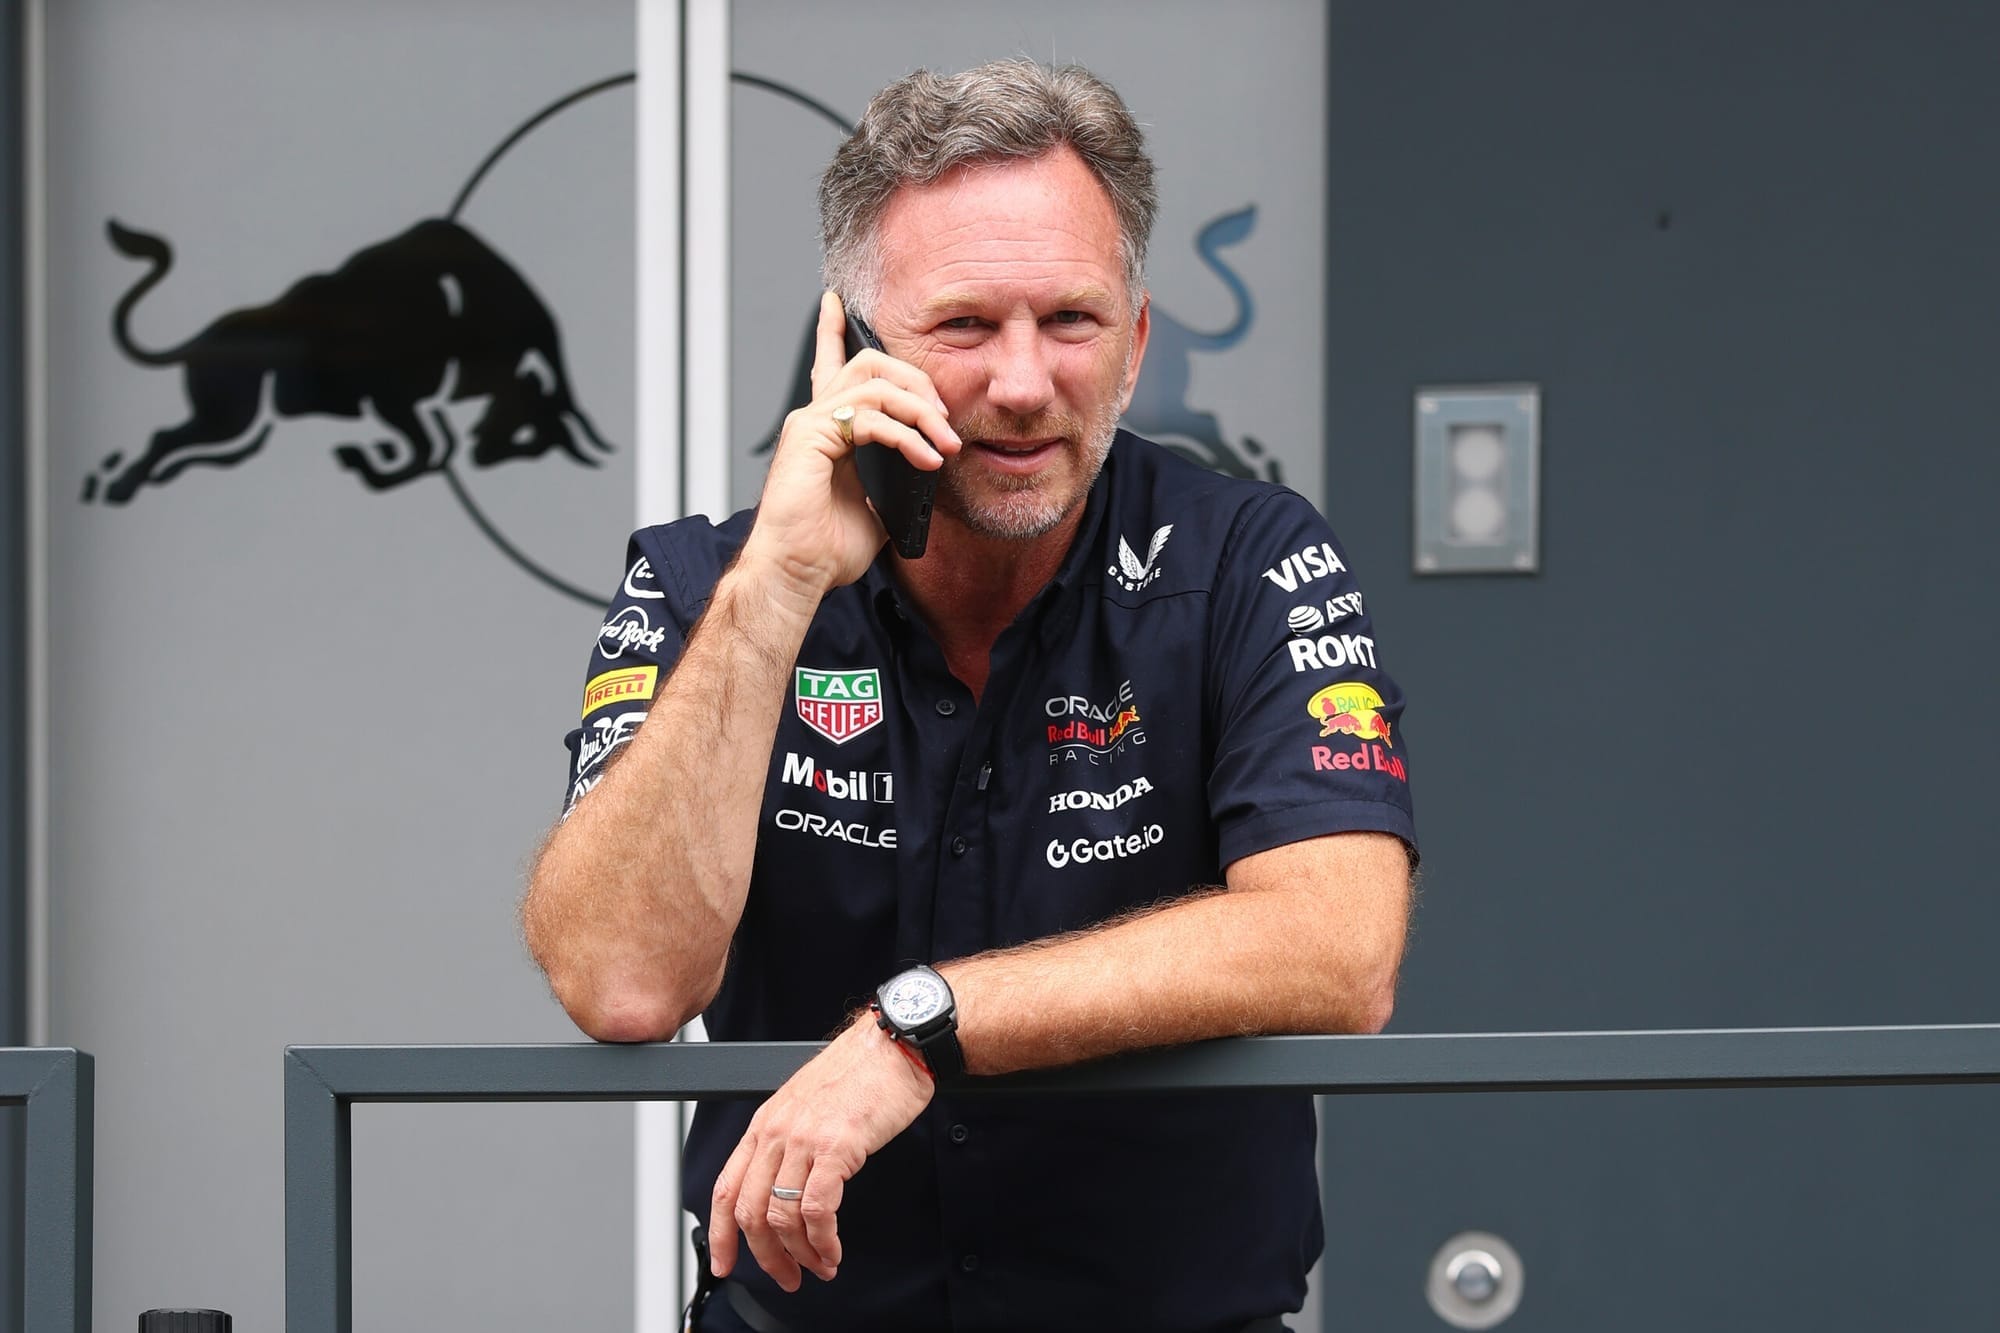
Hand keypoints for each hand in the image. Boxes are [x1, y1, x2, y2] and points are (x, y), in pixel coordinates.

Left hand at [708, 1014, 934, 1290]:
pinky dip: (823, 1240)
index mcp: (765, 1124)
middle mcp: (777, 1132)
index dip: (720, 1234)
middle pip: (751, 1212)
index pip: (726, 1188)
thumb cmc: (860, 1072)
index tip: (724, 1263)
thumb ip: (790, 1141)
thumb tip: (786, 1187)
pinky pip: (818, 1208)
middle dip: (767, 1257)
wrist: (894, 1044)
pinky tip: (834, 1249)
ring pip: (782, 1216)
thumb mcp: (807, 1104)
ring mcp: (804, 1139)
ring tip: (821, 1265)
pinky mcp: (837, 1146)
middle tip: (788, 1276)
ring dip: (801, 1253)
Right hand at [738, 291, 961, 600]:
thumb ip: (893, 480)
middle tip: (945, 419)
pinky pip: (870, 417)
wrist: (797, 574)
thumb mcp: (876, 509)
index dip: (833, 331)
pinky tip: (926, 459)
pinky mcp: (810, 436)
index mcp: (825, 430)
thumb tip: (924, 472)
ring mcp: (810, 424)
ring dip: (921, 411)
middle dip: (917, 382)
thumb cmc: (824, 549)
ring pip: (876, 384)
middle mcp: (814, 418)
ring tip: (944, 443)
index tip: (837, 303)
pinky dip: (906, 435)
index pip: (831, 366)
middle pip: (870, 363)